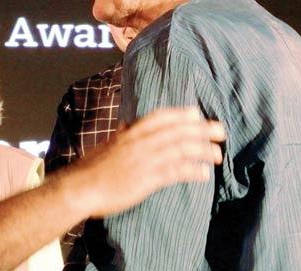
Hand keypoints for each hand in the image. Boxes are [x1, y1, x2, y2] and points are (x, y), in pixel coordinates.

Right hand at [67, 107, 224, 217]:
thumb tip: (128, 126)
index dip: (180, 114)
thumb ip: (122, 136)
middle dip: (201, 129)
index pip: (160, 117)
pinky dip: (191, 171)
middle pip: (176, 131)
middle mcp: (139, 142)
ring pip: (179, 149)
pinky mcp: (146, 179)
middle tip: (220, 131)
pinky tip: (203, 174)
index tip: (196, 113)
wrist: (80, 187)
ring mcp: (144, 160)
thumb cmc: (91, 168)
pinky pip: (174, 172)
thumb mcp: (108, 145)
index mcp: (130, 133)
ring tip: (217, 154)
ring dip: (201, 150)